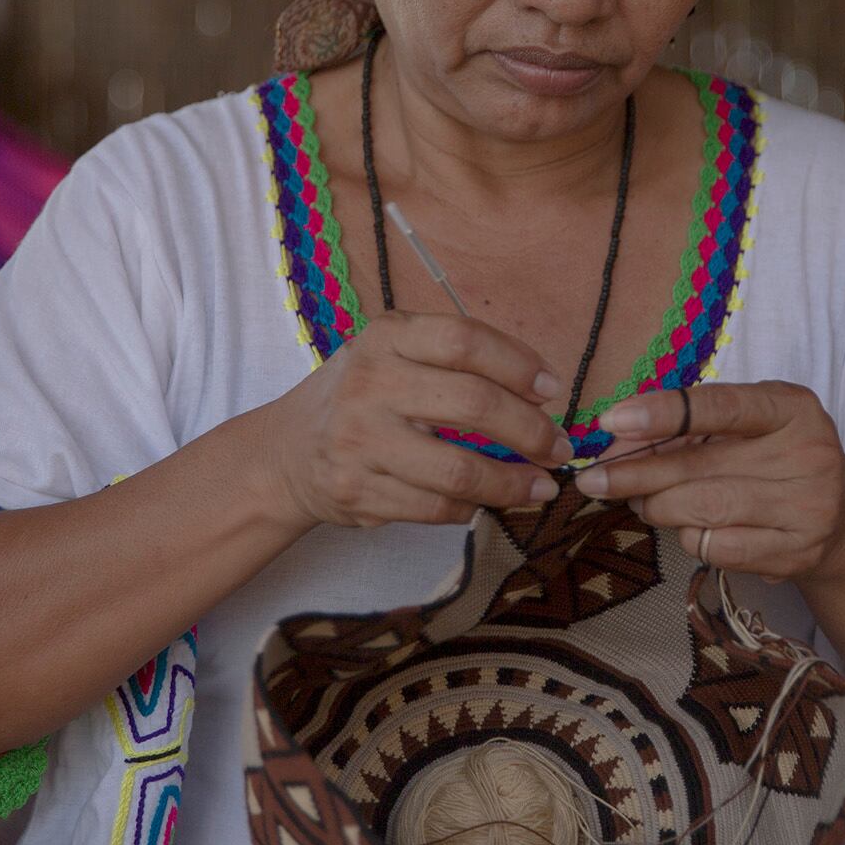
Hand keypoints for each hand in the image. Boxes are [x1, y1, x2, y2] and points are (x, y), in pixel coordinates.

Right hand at [251, 311, 571, 531]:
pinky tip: (486, 502)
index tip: (552, 391)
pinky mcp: (356, 491)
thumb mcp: (393, 354)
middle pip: (473, 404)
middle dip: (530, 431)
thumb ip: (453, 360)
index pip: (465, 340)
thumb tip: (541, 392)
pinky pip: (435, 508)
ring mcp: (358, 440)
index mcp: (386, 337)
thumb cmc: (362, 397)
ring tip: (540, 486)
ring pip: (458, 469)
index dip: (519, 365)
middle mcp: (369, 383)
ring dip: (512, 483)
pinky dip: (472, 508)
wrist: (286, 452)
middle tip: (558, 448)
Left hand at [573, 383, 844, 583]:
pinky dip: (688, 536)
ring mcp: (806, 507)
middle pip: (701, 467)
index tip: (611, 421)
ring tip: (639, 500)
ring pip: (703, 510)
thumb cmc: (775, 454)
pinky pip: (716, 548)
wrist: (841, 514)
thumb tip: (619, 438)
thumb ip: (688, 425)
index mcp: (792, 408)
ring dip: (657, 507)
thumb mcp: (745, 423)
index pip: (718, 407)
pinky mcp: (796, 552)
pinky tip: (686, 526)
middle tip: (595, 479)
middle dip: (637, 473)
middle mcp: (808, 454)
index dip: (662, 414)